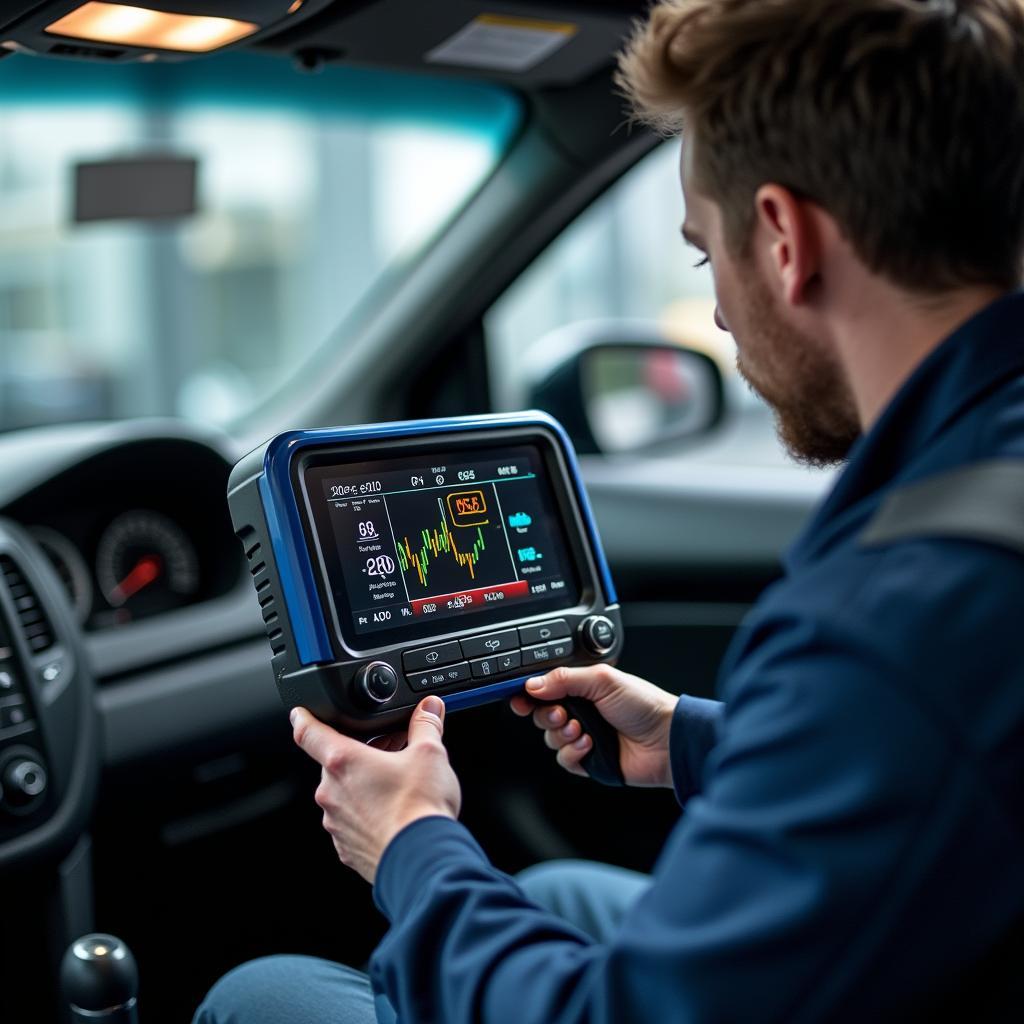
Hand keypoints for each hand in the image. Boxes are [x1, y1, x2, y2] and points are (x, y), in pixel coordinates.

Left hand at [290, 695, 460, 883]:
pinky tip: (392, 815)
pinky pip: (350, 823)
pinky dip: (366, 815)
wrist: (422, 860)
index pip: (308, 733)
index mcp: (344, 762)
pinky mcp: (346, 848)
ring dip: (362, 786)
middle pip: (335, 764)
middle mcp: (332, 792)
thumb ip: (426, 725)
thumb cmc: (419, 808)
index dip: (303, 719)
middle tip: (387, 753)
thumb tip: (429, 708)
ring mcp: (336, 823)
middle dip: (358, 755)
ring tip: (395, 788)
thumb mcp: (429, 754)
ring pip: (343, 795)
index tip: (299, 714)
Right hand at [510, 665, 675, 786]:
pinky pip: (563, 759)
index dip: (528, 694)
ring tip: (582, 730)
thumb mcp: (603, 680)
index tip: (520, 698)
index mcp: (582, 687)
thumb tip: (532, 684)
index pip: (545, 689)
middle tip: (562, 713)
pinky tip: (589, 745)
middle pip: (541, 714)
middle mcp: (580, 711)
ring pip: (550, 738)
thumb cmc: (644, 705)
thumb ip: (564, 679)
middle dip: (546, 715)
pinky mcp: (588, 761)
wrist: (666, 740)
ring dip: (562, 734)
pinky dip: (572, 753)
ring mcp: (583, 736)